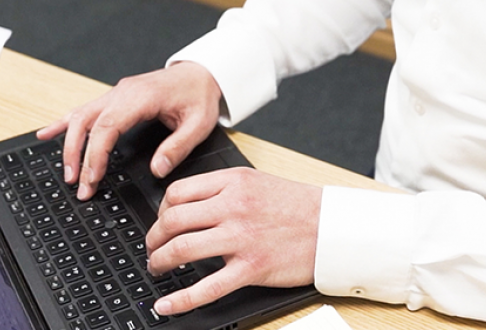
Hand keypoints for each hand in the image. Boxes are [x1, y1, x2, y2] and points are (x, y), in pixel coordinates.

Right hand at [36, 61, 221, 199]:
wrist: (200, 73)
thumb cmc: (198, 95)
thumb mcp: (199, 124)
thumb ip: (178, 147)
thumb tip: (157, 170)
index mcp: (141, 97)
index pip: (107, 127)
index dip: (95, 154)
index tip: (93, 178)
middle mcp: (122, 92)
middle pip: (86, 123)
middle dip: (77, 156)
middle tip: (78, 185)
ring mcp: (115, 93)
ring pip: (80, 116)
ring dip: (69, 145)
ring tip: (67, 173)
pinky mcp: (114, 97)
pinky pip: (83, 110)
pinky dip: (63, 123)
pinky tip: (46, 134)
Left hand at [145, 167, 322, 314]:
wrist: (332, 227)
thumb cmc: (298, 206)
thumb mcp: (256, 181)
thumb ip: (222, 189)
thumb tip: (187, 204)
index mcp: (233, 182)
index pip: (177, 192)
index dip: (161, 210)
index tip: (161, 222)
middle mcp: (233, 207)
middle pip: (172, 220)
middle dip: (153, 238)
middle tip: (153, 247)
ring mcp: (241, 238)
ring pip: (181, 249)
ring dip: (160, 262)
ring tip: (158, 268)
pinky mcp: (251, 268)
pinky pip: (207, 287)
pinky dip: (180, 300)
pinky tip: (166, 305)